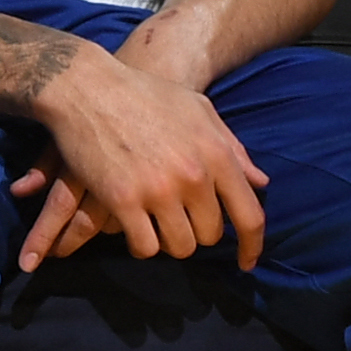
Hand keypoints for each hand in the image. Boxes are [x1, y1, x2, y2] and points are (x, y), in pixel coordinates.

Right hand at [10, 43, 269, 271]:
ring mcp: (159, 190)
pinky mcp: (122, 200)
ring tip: (157, 224)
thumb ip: (233, 149)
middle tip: (180, 220)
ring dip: (169, 241)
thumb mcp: (200, 111)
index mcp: (219, 155)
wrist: (89, 87)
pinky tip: (135, 229)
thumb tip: (261, 182)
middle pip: (210, 234)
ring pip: (178, 246)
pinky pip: (144, 246)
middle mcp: (194, 176)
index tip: (246, 262)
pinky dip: (141, 244)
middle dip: (197, 232)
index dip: (252, 246)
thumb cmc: (148, 96)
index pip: (250, 216)